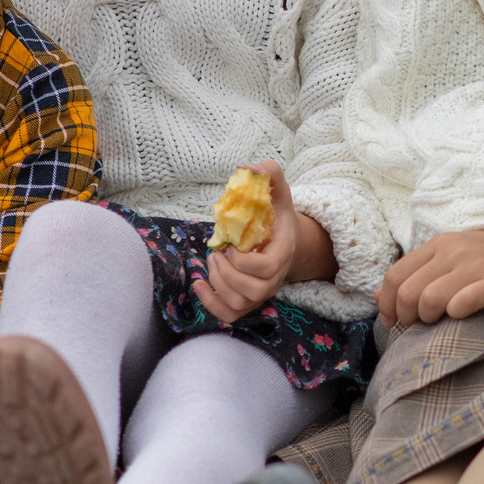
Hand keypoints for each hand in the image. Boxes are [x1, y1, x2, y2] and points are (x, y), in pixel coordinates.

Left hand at [194, 162, 325, 324]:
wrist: (284, 238)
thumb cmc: (276, 213)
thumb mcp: (277, 190)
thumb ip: (268, 174)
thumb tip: (248, 168)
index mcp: (282, 251)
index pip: (268, 268)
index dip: (245, 261)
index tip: (231, 245)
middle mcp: (275, 277)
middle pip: (255, 291)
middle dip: (228, 275)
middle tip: (217, 254)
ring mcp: (262, 291)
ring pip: (241, 305)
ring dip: (219, 285)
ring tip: (212, 263)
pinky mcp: (248, 299)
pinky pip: (230, 316)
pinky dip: (211, 305)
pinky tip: (199, 285)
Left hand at [376, 230, 483, 327]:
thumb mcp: (447, 258)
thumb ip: (414, 273)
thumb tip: (378, 295)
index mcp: (437, 244)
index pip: (395, 275)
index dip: (386, 303)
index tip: (392, 320)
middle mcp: (452, 252)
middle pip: (408, 292)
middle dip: (406, 316)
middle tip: (417, 324)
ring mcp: (474, 265)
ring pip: (430, 299)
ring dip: (428, 318)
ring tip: (439, 321)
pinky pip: (463, 303)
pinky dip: (455, 314)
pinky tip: (460, 315)